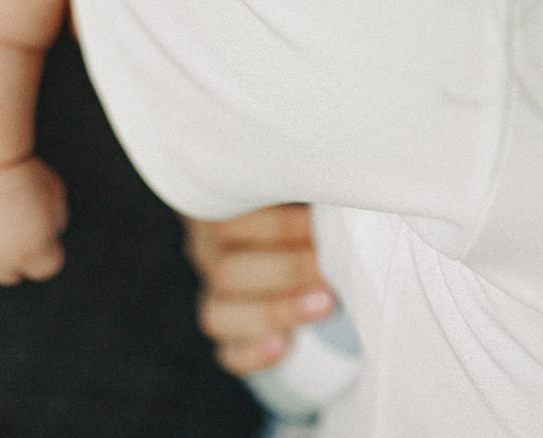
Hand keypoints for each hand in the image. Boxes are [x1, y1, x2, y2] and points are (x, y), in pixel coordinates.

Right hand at [0, 156, 67, 285]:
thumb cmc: (19, 171)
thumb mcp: (53, 191)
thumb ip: (55, 221)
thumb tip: (47, 237)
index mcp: (34, 254)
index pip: (47, 267)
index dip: (45, 243)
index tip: (37, 220)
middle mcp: (0, 266)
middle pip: (10, 273)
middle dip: (11, 250)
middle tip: (5, 215)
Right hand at [184, 204, 335, 374]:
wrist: (292, 238)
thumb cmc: (296, 203)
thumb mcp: (293, 190)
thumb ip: (301, 193)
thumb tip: (334, 203)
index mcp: (217, 211)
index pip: (229, 224)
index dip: (280, 228)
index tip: (322, 226)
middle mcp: (207, 252)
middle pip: (227, 271)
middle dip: (288, 271)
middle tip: (331, 269)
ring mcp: (214, 294)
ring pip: (219, 314)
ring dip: (276, 311)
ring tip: (324, 304)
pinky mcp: (230, 333)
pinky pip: (228, 353)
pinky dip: (255, 352)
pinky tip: (285, 345)